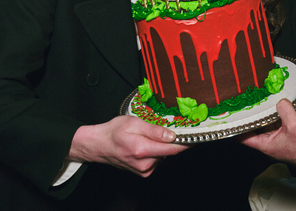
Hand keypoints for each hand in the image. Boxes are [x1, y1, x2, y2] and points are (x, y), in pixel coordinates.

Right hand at [68, 115, 188, 176]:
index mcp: (142, 150)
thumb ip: (154, 130)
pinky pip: (157, 160)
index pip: (172, 149)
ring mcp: (144, 170)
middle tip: (164, 128)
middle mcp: (145, 163)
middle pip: (169, 152)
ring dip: (161, 146)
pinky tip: (144, 145)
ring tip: (146, 136)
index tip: (196, 136)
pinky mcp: (144, 172)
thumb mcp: (133, 123)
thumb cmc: (114, 131)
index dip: (186, 142)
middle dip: (171, 140)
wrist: (99, 145)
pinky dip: (155, 152)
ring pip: (163, 155)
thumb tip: (172, 135)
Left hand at [239, 99, 295, 173]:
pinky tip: (288, 103)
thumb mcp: (293, 123)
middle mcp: (271, 143)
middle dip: (258, 113)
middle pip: (259, 127)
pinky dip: (285, 114)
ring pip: (272, 123)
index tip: (235, 115)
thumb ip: (284, 109)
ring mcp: (281, 139)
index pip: (244, 137)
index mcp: (266, 144)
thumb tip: (281, 101)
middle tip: (254, 101)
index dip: (238, 127)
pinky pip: (284, 122)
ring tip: (270, 98)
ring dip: (273, 112)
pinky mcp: (291, 135)